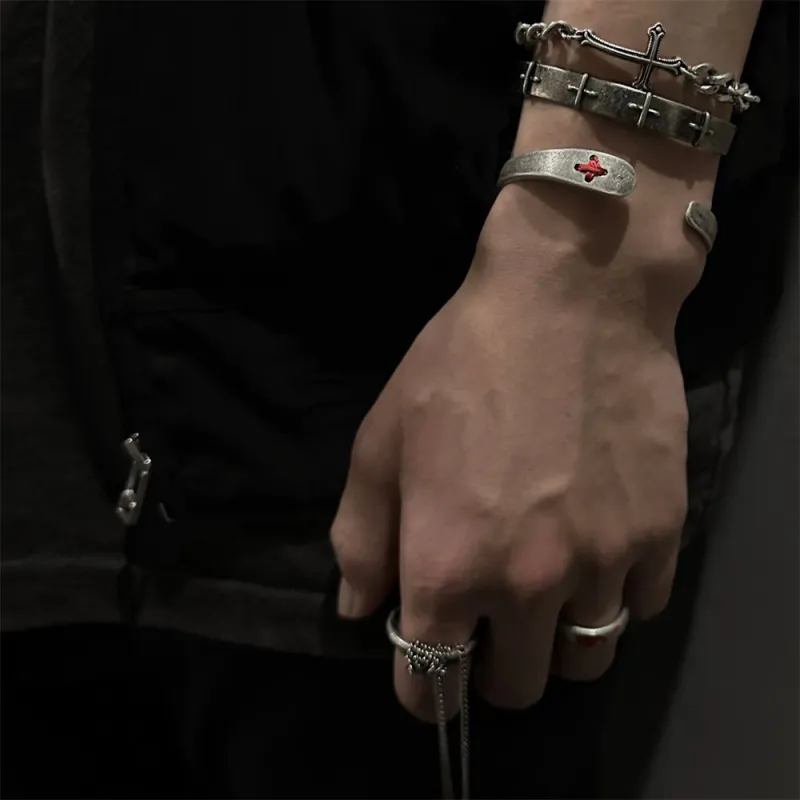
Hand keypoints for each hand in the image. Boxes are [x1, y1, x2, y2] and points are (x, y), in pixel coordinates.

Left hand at [331, 199, 695, 719]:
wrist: (570, 300)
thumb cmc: (460, 363)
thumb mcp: (381, 441)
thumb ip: (362, 538)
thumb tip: (363, 610)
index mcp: (446, 569)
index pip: (431, 688)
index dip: (424, 689)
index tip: (430, 665)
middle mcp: (526, 586)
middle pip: (515, 691)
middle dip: (492, 666)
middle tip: (489, 615)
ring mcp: (602, 564)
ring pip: (585, 662)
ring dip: (558, 643)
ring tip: (549, 590)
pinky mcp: (662, 535)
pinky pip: (641, 610)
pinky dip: (616, 597)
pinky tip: (598, 548)